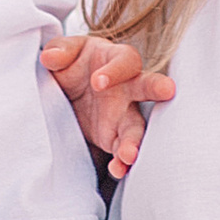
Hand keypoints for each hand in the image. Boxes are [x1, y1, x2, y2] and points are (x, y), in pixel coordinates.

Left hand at [43, 31, 173, 179]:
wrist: (64, 94)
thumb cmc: (70, 64)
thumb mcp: (62, 53)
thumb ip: (59, 51)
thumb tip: (50, 57)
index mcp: (116, 60)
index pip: (125, 60)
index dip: (115, 70)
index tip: (97, 82)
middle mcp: (127, 87)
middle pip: (148, 86)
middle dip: (158, 88)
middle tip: (168, 90)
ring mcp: (123, 115)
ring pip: (136, 127)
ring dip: (134, 141)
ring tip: (128, 155)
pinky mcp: (114, 138)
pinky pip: (122, 150)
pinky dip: (121, 162)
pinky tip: (117, 169)